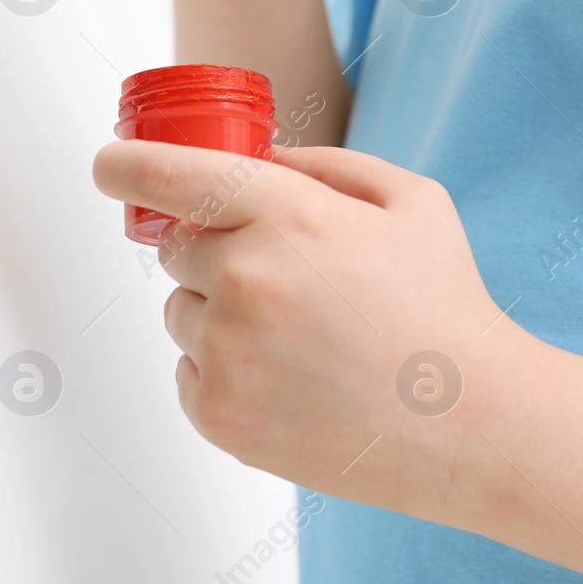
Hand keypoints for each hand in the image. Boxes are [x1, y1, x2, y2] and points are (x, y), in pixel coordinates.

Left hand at [93, 140, 515, 519]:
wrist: (474, 426)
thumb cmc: (445, 309)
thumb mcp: (409, 202)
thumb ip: (322, 165)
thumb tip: (254, 157)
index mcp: (289, 216)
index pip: (166, 175)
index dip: (124, 165)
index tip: (108, 165)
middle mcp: (245, 281)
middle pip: (174, 248)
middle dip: (211, 252)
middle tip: (283, 280)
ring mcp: (228, 353)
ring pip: (180, 313)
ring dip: (217, 314)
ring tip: (300, 340)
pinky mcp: (220, 415)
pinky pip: (187, 373)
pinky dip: (222, 371)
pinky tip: (291, 380)